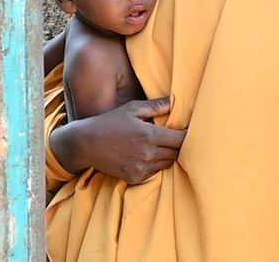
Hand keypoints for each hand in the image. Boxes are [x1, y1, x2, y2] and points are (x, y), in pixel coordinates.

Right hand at [50, 96, 185, 183]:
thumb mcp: (132, 108)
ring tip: (164, 145)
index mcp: (149, 135)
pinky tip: (150, 155)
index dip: (188, 136)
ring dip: (168, 155)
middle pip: (177, 153)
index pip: (180, 139)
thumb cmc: (111, 122)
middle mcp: (147, 154)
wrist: (86, 144)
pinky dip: (156, 165)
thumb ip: (156, 106)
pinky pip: (155, 172)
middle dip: (179, 146)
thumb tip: (175, 100)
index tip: (191, 131)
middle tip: (178, 138)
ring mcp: (141, 168)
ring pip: (167, 164)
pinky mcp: (135, 178)